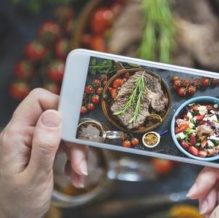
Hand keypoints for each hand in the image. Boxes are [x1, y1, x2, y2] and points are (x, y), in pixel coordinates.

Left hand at [0, 89, 87, 217]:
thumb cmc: (18, 202)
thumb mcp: (35, 176)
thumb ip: (44, 145)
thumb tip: (54, 115)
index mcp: (16, 135)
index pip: (38, 101)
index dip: (60, 107)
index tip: (77, 126)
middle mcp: (23, 134)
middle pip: (57, 118)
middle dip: (73, 139)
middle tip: (80, 162)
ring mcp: (32, 141)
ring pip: (63, 132)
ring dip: (76, 153)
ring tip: (78, 173)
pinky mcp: (41, 149)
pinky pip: (63, 145)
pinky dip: (73, 159)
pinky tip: (74, 175)